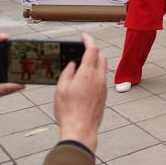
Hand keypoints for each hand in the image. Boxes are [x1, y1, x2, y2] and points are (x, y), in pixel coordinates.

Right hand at [54, 34, 106, 152]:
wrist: (81, 129)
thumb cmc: (69, 110)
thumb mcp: (61, 88)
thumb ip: (67, 72)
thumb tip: (72, 64)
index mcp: (88, 72)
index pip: (92, 49)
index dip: (88, 40)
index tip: (83, 36)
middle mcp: (99, 77)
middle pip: (101, 56)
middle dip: (93, 50)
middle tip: (82, 49)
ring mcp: (103, 86)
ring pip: (102, 67)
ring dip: (95, 62)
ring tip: (81, 65)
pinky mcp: (104, 95)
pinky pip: (102, 78)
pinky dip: (95, 73)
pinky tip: (85, 80)